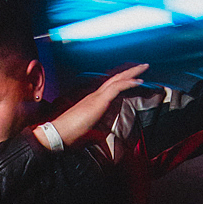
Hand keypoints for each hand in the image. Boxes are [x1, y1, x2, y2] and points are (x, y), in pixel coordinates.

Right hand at [33, 64, 149, 148]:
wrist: (58, 134)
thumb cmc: (69, 136)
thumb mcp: (88, 133)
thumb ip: (98, 132)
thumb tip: (103, 137)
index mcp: (92, 102)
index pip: (109, 87)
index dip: (121, 81)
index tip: (132, 78)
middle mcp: (94, 96)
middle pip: (115, 78)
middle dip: (129, 71)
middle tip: (142, 66)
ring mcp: (96, 97)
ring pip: (117, 79)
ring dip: (132, 73)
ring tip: (144, 67)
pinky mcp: (99, 101)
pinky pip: (117, 87)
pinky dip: (129, 83)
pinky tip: (139, 81)